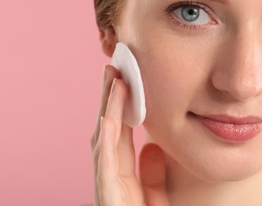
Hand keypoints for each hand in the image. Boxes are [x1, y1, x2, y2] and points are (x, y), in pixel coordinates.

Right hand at [91, 65, 169, 205]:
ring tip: (112, 80)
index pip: (120, 134)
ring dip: (108, 109)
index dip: (121, 107)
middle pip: (108, 130)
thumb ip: (152, 173)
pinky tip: (109, 116)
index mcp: (123, 175)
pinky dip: (106, 139)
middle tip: (113, 68)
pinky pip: (107, 165)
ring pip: (104, 141)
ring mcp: (107, 187)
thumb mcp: (157, 196)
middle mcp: (111, 176)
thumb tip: (152, 146)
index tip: (125, 80)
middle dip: (109, 99)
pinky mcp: (110, 198)